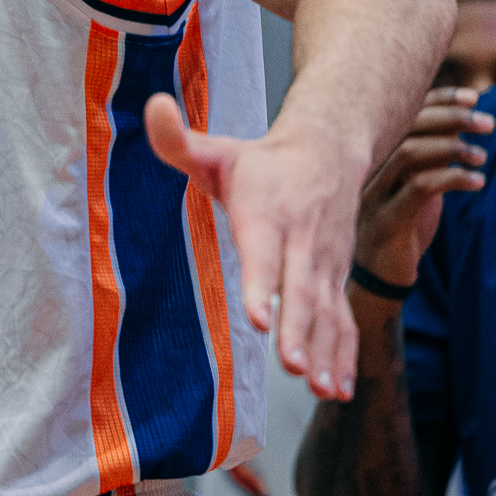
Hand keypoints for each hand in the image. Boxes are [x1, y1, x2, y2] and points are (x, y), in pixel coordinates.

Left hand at [145, 95, 365, 400]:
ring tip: (320, 389)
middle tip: (290, 364)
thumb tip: (150, 106)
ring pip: (328, 313)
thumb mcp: (219, 149)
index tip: (258, 315)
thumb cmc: (262, 163)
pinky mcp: (336, 281)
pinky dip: (344, 355)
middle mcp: (302, 243)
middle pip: (302, 290)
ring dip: (324, 353)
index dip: (263, 283)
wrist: (329, 152)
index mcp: (267, 215)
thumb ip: (179, 139)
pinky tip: (338, 390)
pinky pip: (344, 322)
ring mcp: (325, 266)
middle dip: (298, 330)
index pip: (264, 252)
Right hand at [354, 86, 491, 289]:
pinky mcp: (387, 220)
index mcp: (378, 156)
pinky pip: (419, 188)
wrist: (379, 281)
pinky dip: (451, 178)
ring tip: (482, 157)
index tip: (474, 97)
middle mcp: (371, 168)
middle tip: (488, 123)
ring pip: (410, 153)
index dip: (440, 99)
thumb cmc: (403, 230)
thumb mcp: (418, 187)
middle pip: (408, 127)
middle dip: (451, 118)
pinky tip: (476, 182)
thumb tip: (461, 125)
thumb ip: (432, 158)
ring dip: (452, 148)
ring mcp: (375, 193)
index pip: (407, 114)